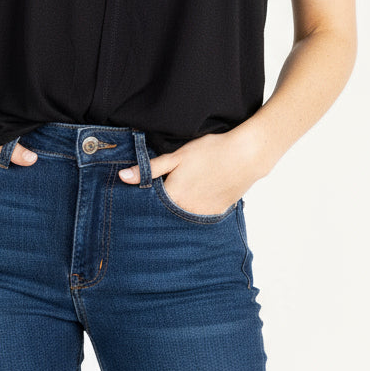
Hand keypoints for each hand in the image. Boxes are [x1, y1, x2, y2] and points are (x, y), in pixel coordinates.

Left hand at [118, 130, 265, 216]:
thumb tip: (123, 177)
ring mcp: (203, 215)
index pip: (149, 208)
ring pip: (182, 219)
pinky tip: (195, 200)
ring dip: (177, 214)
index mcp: (173, 197)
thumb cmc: (210, 151)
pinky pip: (199, 218)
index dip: (142, 203)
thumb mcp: (177, 156)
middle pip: (165, 216)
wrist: (246, 155)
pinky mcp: (217, 214)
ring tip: (178, 200)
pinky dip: (194, 213)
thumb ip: (150, 169)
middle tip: (159, 200)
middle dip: (159, 211)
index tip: (137, 202)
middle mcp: (186, 212)